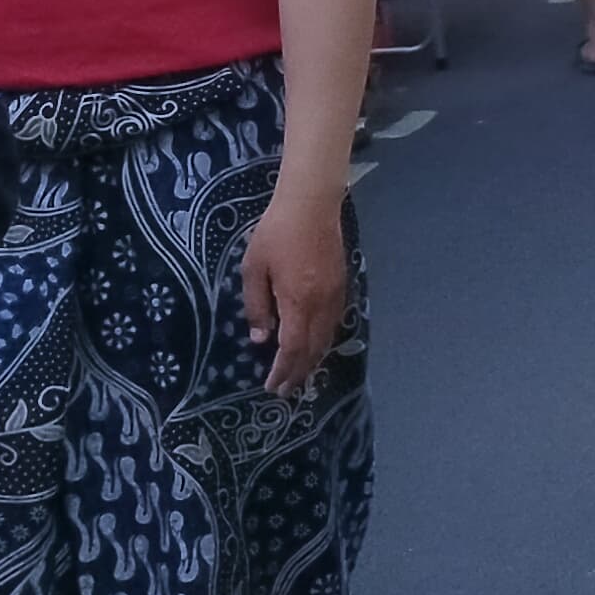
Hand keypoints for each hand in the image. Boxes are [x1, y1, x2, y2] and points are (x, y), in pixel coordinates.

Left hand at [241, 187, 350, 394]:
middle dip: (298, 372)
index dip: (283, 370)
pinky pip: (334, 324)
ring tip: (299, 375)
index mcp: (298, 301)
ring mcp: (335, 296)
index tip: (273, 386)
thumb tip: (261, 338)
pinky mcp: (341, 287)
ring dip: (312, 360)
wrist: (311, 205)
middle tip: (285, 390)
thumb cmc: (276, 233)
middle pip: (313, 349)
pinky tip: (314, 345)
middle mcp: (321, 304)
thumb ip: (256, 306)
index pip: (292, 348)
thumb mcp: (253, 268)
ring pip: (326, 339)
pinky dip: (323, 342)